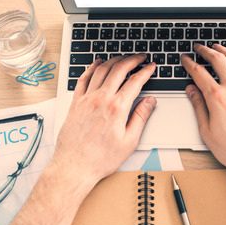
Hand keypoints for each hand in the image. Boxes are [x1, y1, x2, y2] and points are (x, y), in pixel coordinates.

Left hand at [52, 55, 156, 183]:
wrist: (74, 167)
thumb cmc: (101, 158)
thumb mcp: (129, 141)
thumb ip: (141, 117)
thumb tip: (150, 101)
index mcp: (117, 108)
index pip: (135, 81)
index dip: (145, 71)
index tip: (151, 67)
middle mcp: (101, 99)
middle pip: (118, 70)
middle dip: (132, 59)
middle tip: (140, 57)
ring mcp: (86, 100)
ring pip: (101, 70)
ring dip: (113, 60)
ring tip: (122, 58)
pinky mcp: (75, 103)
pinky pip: (83, 79)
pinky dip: (91, 68)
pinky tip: (96, 64)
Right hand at [181, 44, 225, 178]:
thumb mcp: (206, 130)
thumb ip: (198, 106)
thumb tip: (192, 91)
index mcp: (217, 97)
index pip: (199, 72)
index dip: (190, 63)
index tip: (186, 59)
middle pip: (218, 60)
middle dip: (205, 51)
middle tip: (199, 48)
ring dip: (225, 50)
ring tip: (217, 47)